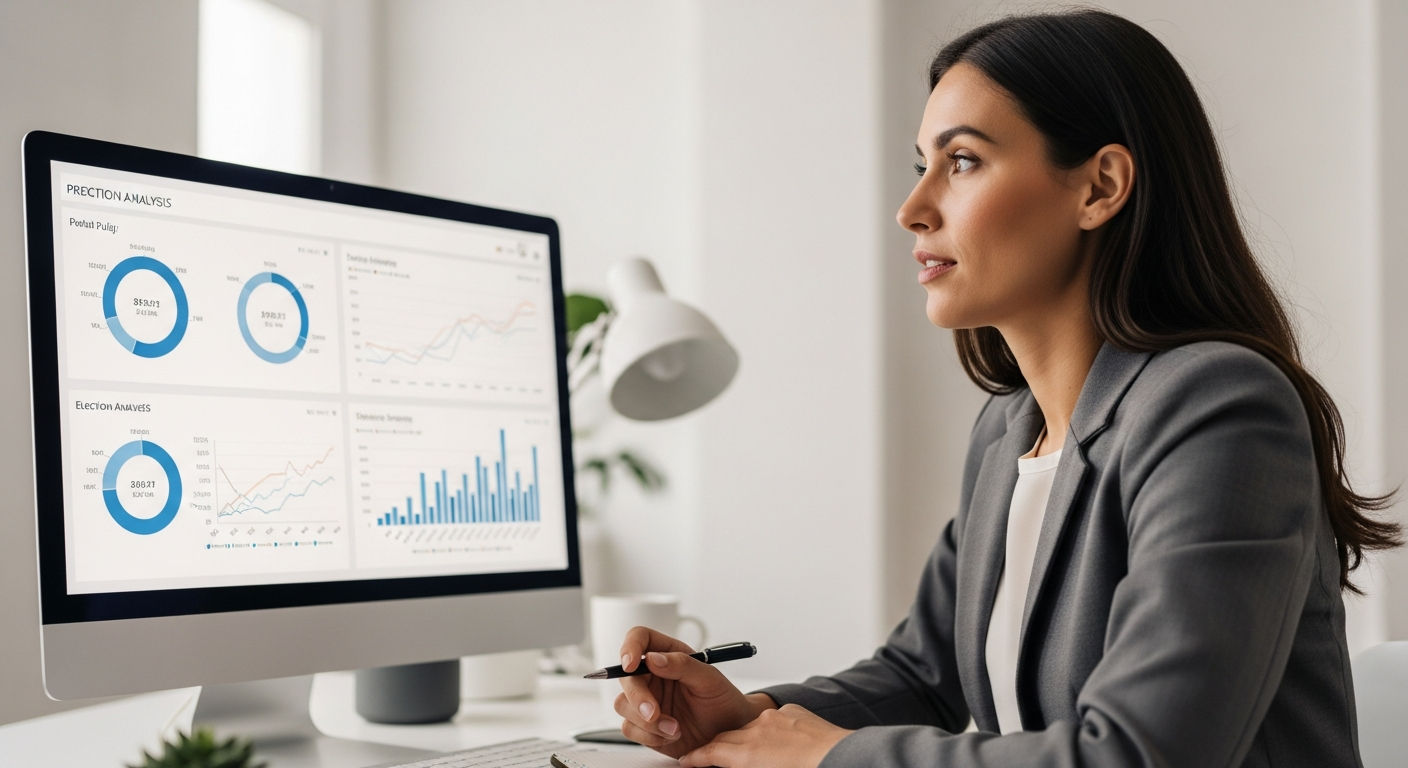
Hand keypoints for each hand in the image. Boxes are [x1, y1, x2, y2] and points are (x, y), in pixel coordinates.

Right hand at [614, 627, 774, 756]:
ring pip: (623, 704)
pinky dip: (649, 736)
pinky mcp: (643, 725)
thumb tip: (653, 659)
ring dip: (646, 721)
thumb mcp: (710, 679)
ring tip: (675, 728)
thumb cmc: (724, 701)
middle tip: (654, 713)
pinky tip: (670, 736)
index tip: (631, 665)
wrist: (729, 734)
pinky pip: (630, 728)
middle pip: (625, 676)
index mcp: (668, 655)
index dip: (630, 647)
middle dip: (637, 696)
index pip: (639, 638)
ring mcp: (646, 700)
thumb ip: (683, 665)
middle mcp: (653, 675)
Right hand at [679, 704, 853, 767]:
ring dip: (745, 739)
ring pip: (750, 727)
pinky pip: (774, 720)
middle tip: (712, 758)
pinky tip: (779, 744)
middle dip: (718, 748)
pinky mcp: (795, 711)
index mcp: (749, 753)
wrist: (844, 759)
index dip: (697, 757)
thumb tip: (735, 764)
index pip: (712, 752)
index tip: (689, 760)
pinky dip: (770, 731)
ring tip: (752, 754)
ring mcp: (777, 717)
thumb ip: (744, 766)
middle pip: (727, 737)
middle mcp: (759, 730)